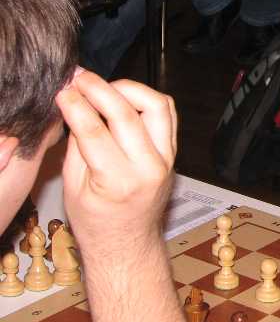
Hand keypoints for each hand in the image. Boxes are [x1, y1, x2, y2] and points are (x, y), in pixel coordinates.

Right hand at [55, 71, 177, 256]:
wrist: (128, 243)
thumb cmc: (97, 221)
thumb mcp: (73, 188)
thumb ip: (76, 145)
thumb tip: (74, 105)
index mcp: (120, 182)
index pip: (96, 131)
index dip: (76, 105)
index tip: (63, 89)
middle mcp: (149, 168)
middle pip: (127, 113)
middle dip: (100, 88)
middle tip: (80, 78)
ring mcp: (167, 159)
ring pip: (157, 106)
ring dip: (129, 89)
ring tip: (104, 87)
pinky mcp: (174, 153)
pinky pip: (167, 114)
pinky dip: (146, 99)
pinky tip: (125, 97)